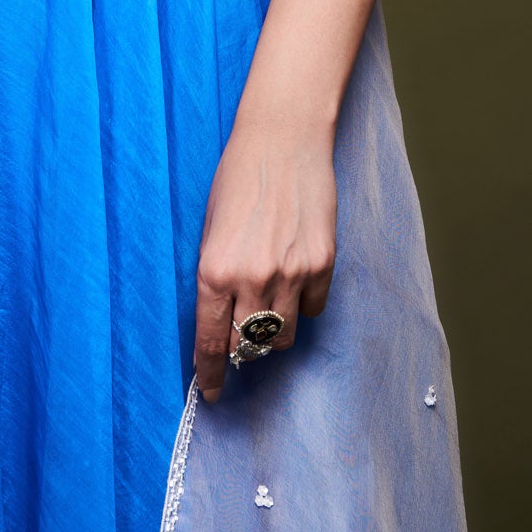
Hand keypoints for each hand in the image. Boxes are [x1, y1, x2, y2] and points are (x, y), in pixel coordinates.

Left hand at [192, 122, 336, 402]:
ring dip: (272, 330)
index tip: (210, 392)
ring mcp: (291, 274)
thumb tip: (222, 318)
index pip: (211, 341)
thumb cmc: (238, 177)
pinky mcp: (322, 265)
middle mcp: (252, 279)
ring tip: (268, 302)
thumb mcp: (211, 228)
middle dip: (241, 348)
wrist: (283, 139)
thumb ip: (216, 275)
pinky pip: (313, 308)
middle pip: (248, 345)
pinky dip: (302, 304)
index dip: (210, 373)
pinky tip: (294, 276)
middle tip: (240, 335)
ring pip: (283, 336)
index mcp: (215, 270)